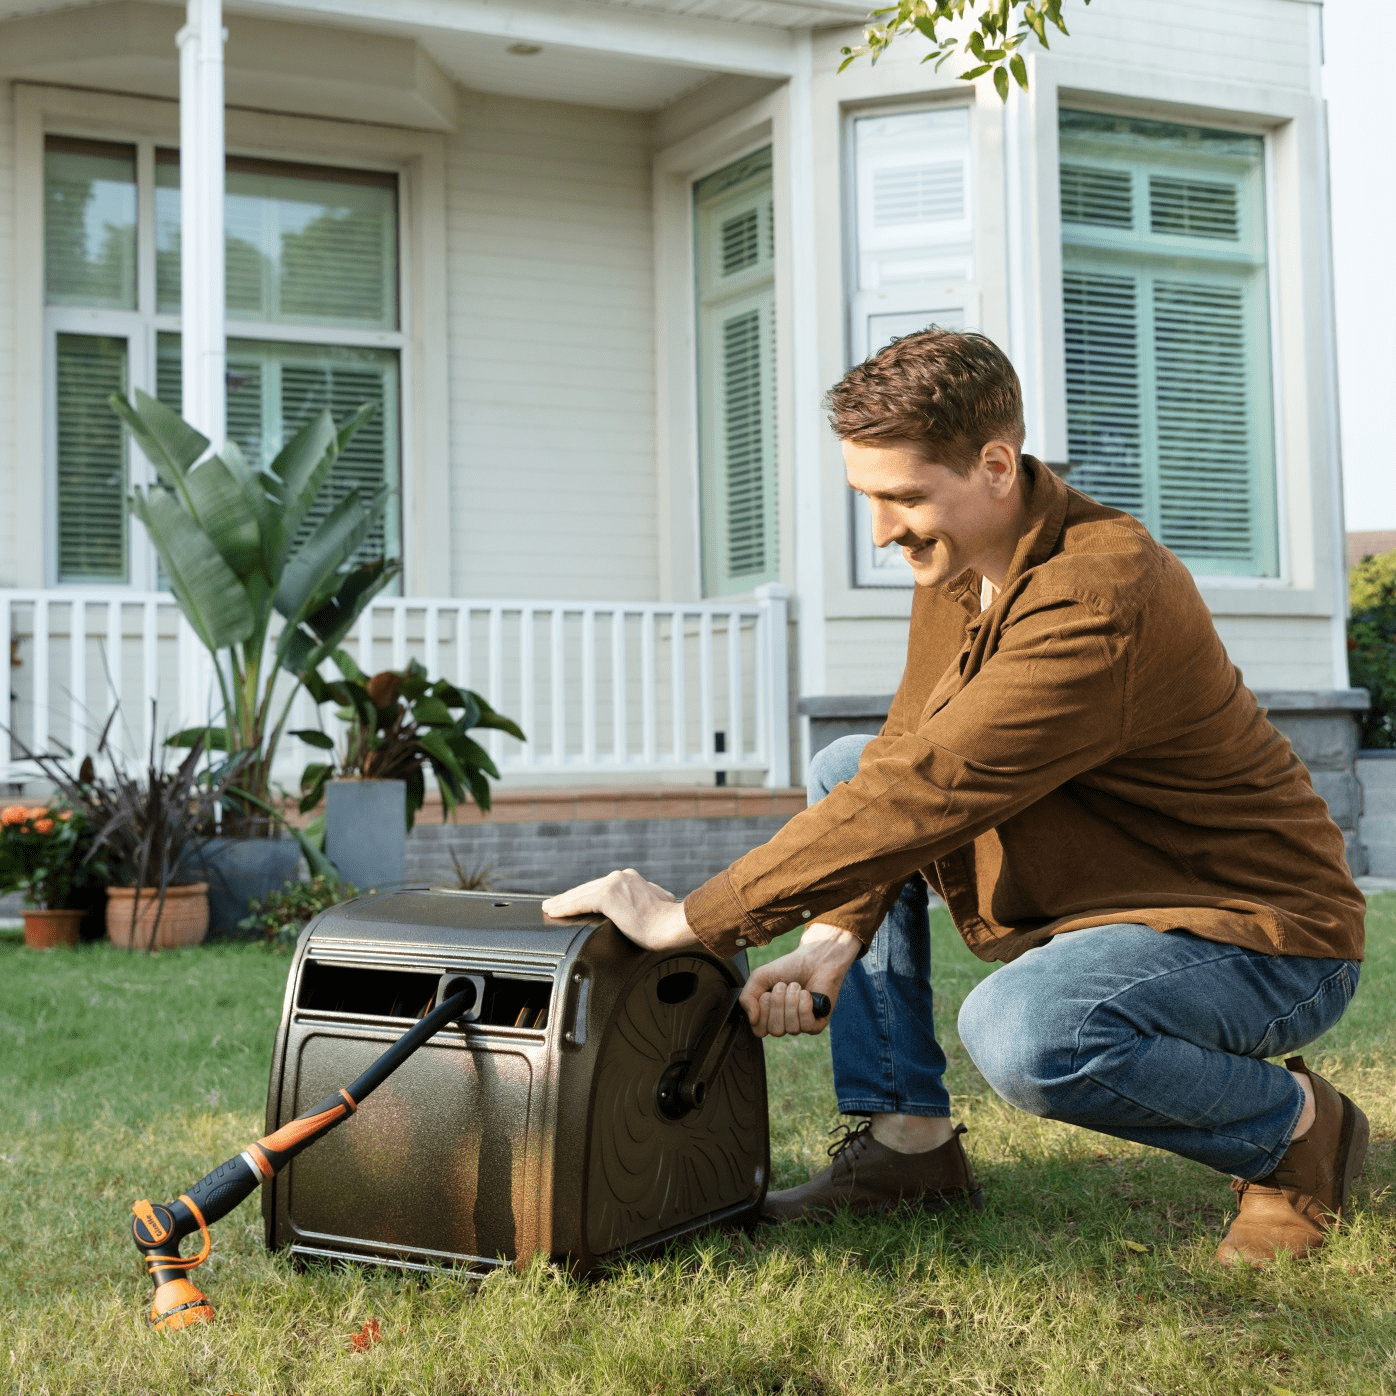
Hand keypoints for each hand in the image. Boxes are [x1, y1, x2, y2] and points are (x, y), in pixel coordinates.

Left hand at [541, 869, 697, 951]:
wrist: (673, 925)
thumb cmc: (668, 923)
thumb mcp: (658, 906)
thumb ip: (647, 902)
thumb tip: (649, 910)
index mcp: (632, 878)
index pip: (602, 886)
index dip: (585, 894)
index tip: (576, 901)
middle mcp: (621, 877)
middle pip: (588, 888)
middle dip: (570, 897)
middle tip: (554, 904)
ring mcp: (614, 884)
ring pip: (580, 894)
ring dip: (562, 902)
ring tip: (549, 908)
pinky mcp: (608, 895)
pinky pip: (579, 902)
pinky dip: (564, 907)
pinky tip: (553, 911)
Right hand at [739, 923, 860, 1037]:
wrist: (814, 959)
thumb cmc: (788, 968)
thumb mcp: (759, 977)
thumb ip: (746, 997)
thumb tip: (752, 1019)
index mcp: (768, 1017)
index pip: (759, 1031)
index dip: (762, 1010)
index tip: (767, 992)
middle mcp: (783, 1024)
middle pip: (775, 1030)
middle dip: (778, 1002)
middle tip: (783, 986)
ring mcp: (800, 1026)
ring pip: (791, 1028)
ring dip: (792, 1000)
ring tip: (796, 986)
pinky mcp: (816, 1025)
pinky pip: (806, 1024)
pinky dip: (804, 1003)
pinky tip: (807, 993)